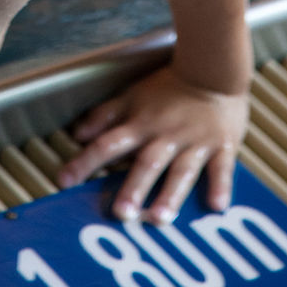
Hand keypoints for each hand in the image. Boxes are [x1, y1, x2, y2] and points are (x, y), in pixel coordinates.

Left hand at [57, 64, 248, 223]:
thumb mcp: (132, 96)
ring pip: (181, 171)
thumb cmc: (169, 87)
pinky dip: (220, 186)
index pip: (108, 144)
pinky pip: (221, 168)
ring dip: (171, 194)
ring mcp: (195, 142)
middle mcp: (165, 136)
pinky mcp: (222, 146)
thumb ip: (105, 116)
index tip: (64, 181)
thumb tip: (77, 135)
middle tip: (121, 212)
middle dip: (134, 187)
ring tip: (160, 218)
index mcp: (141, 124)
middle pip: (147, 162)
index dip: (85, 161)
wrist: (211, 69)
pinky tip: (216, 206)